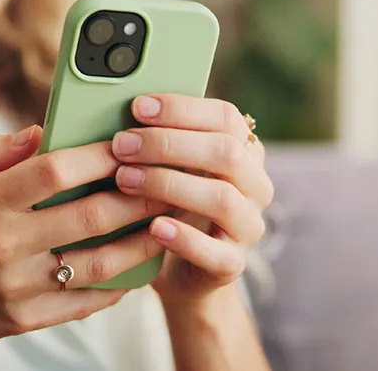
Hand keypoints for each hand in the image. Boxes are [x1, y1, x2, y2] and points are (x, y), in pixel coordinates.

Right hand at [0, 126, 171, 361]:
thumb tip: (40, 131)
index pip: (55, 171)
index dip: (99, 155)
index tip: (129, 143)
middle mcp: (4, 246)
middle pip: (90, 215)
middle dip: (138, 195)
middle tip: (167, 180)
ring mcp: (18, 287)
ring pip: (99, 263)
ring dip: (141, 243)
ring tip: (165, 223)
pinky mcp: (26, 319)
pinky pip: (86, 302)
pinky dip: (118, 284)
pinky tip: (137, 267)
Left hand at [111, 95, 273, 303]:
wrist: (181, 269)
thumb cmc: (169, 204)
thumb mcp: (171, 167)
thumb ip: (162, 140)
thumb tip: (124, 110)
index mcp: (245, 151)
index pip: (225, 118)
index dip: (182, 109)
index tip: (137, 107)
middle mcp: (256, 186)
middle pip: (225, 153)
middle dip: (168, 144)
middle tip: (122, 144)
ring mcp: (248, 227)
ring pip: (222, 198)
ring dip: (168, 184)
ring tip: (124, 180)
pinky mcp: (233, 264)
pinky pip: (215, 251)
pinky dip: (184, 238)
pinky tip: (154, 226)